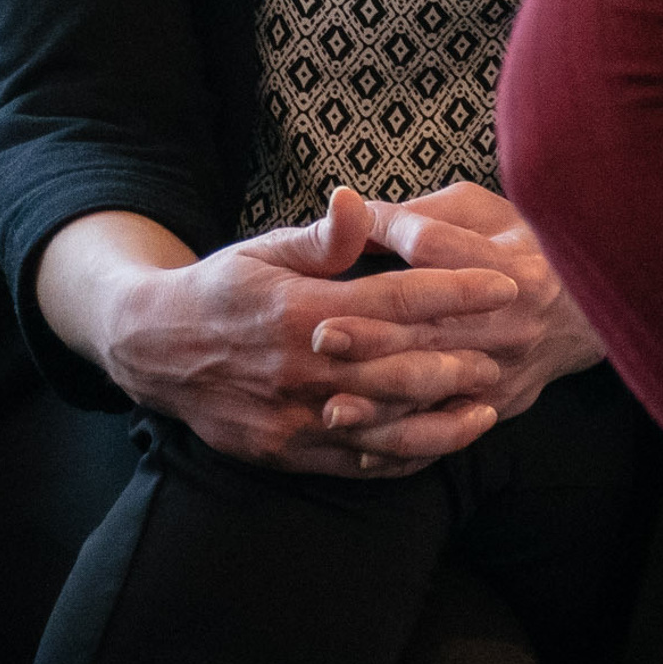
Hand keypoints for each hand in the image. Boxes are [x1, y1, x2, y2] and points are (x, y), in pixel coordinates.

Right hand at [42, 191, 520, 479]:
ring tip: (488, 405)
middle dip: (459, 361)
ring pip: (382, 427)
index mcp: (299, 311)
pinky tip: (437, 445)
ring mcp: (292, 418)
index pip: (392, 301)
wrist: (154, 348)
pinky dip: (400, 456)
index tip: (501, 283)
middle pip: (396, 371)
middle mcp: (299, 369)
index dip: (452, 292)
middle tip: (508, 349)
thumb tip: (357, 201)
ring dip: (440, 419)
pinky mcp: (286, 452)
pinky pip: (354, 462)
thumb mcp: (263, 249)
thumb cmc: (221, 288)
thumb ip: (321, 239)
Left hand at [308, 181, 604, 425]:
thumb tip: (360, 213)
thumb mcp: (482, 211)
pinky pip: (447, 429)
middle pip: (433, 326)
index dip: (391, 237)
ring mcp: (508, 369)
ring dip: (383, 401)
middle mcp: (512, 321)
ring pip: (436, 389)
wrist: (587, 310)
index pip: (438, 247)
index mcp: (509, 261)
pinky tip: (363, 446)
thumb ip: (424, 214)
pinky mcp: (500, 405)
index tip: (345, 241)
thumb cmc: (519, 244)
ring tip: (331, 406)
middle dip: (373, 335)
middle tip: (320, 337)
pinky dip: (405, 440)